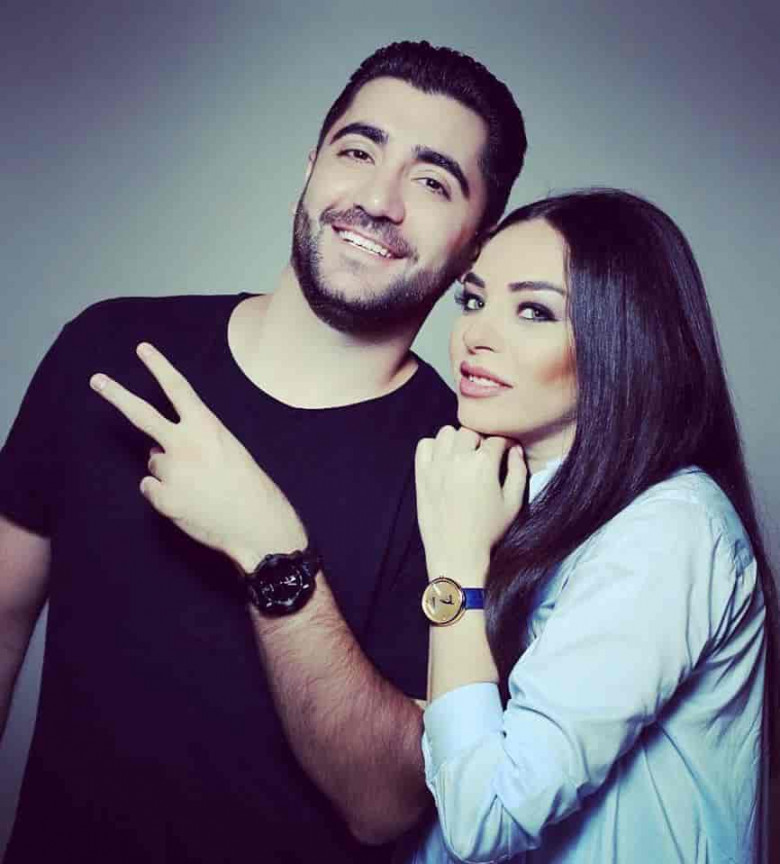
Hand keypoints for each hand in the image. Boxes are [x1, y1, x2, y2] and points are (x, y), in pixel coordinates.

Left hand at [90, 342, 306, 571]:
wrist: (257, 524)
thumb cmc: (248, 486)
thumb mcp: (228, 449)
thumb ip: (194, 441)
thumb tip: (157, 449)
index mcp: (206, 427)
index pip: (177, 388)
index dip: (159, 366)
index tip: (142, 349)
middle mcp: (184, 444)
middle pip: (141, 414)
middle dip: (116, 394)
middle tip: (96, 379)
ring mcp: (171, 472)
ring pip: (154, 462)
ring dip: (167, 470)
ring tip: (197, 486)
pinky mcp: (163, 499)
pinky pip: (150, 488)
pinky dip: (163, 495)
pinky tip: (188, 502)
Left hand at [415, 426, 525, 585]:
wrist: (457, 554)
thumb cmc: (489, 532)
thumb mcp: (513, 503)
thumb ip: (518, 471)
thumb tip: (515, 449)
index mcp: (483, 465)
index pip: (496, 438)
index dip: (504, 444)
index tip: (505, 452)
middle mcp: (458, 460)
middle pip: (471, 432)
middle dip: (480, 441)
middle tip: (484, 458)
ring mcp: (436, 466)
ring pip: (446, 433)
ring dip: (457, 441)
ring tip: (463, 457)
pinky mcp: (422, 475)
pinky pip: (425, 445)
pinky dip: (434, 447)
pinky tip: (444, 462)